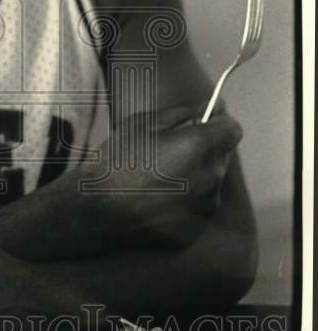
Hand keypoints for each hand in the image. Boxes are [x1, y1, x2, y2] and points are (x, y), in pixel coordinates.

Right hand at [93, 103, 242, 248]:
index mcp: (200, 146)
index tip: (198, 126)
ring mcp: (206, 204)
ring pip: (211, 179)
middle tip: (169, 151)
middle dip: (204, 149)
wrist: (98, 209)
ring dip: (196, 173)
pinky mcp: (198, 225)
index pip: (232, 129)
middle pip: (221, 154)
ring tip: (161, 176)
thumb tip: (216, 105)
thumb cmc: (118, 160)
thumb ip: (185, 112)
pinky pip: (201, 202)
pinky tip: (160, 196)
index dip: (217, 124)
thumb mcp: (144, 123)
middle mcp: (211, 175)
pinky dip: (189, 197)